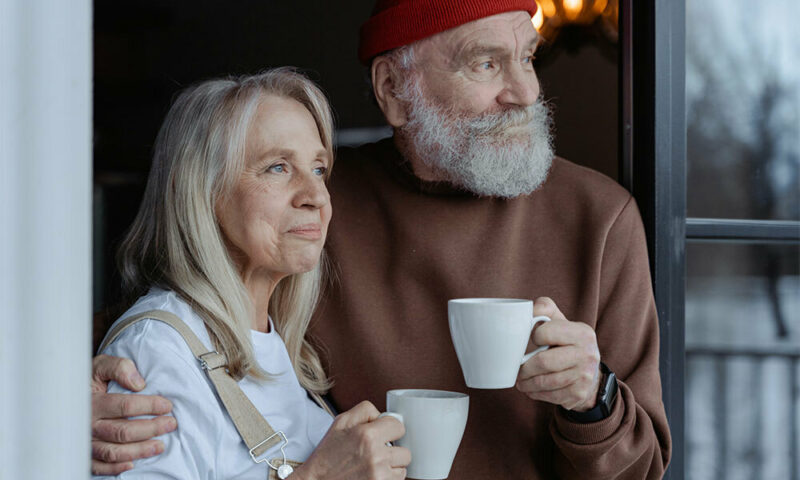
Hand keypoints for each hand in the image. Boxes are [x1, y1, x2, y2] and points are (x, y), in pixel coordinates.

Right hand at [91, 354, 176, 474]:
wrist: (61, 395)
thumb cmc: (87, 380)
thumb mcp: (100, 366)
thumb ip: (119, 368)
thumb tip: (138, 383)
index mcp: (92, 402)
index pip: (125, 406)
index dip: (149, 406)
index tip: (167, 405)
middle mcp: (87, 424)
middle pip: (122, 431)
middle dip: (151, 428)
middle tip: (170, 424)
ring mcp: (84, 441)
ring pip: (113, 452)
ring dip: (139, 451)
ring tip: (160, 446)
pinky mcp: (83, 453)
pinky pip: (97, 466)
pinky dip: (114, 468)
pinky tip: (132, 464)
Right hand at [293, 401, 410, 479]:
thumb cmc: (327, 454)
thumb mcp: (340, 422)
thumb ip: (365, 410)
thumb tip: (384, 415)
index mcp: (367, 435)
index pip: (399, 426)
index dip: (390, 429)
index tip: (382, 434)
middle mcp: (376, 455)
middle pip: (405, 450)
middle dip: (393, 451)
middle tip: (377, 452)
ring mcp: (380, 475)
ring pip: (403, 467)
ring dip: (392, 466)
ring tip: (374, 465)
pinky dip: (389, 478)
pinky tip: (374, 475)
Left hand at [516, 297, 600, 411]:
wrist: (589, 372)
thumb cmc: (566, 342)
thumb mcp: (560, 321)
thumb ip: (544, 308)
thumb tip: (526, 310)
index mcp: (582, 333)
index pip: (545, 333)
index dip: (533, 337)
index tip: (530, 341)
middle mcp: (588, 354)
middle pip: (543, 362)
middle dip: (524, 367)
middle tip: (517, 369)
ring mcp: (585, 376)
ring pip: (545, 381)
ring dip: (526, 383)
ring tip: (520, 380)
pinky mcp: (579, 394)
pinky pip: (550, 396)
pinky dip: (536, 394)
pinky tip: (531, 389)